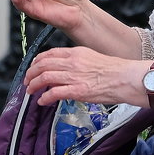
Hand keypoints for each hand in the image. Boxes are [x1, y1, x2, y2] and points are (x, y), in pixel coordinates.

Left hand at [22, 46, 141, 106]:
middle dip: (30, 74)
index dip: (36, 62)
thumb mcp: (92, 58)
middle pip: (42, 65)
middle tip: (27, 81)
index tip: (33, 68)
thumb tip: (64, 70)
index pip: (49, 54)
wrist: (126, 78)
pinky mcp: (77, 91)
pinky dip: (44, 98)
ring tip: (31, 91)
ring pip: (44, 78)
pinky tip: (42, 102)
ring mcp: (73, 76)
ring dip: (34, 85)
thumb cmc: (114, 70)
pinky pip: (53, 93)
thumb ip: (76, 62)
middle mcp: (72, 63)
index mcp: (75, 53)